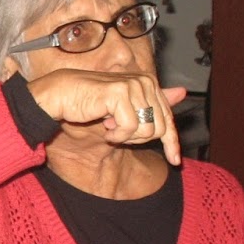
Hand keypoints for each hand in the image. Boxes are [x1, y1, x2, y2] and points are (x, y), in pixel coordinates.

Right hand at [28, 69, 186, 165]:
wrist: (61, 97)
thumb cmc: (90, 102)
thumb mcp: (124, 109)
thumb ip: (152, 103)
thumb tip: (182, 92)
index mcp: (149, 83)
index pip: (168, 119)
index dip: (172, 143)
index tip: (174, 162)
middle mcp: (145, 81)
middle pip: (160, 128)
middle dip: (139, 140)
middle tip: (117, 133)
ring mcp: (134, 86)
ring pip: (147, 130)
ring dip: (126, 137)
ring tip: (109, 127)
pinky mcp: (120, 93)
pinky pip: (130, 128)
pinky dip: (116, 134)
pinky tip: (104, 126)